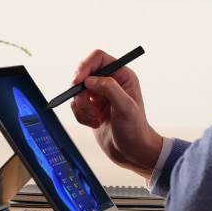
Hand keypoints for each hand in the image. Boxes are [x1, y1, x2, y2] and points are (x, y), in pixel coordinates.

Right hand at [70, 49, 162, 179]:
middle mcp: (110, 82)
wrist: (131, 152)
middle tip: (84, 104)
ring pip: (78, 90)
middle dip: (81, 91)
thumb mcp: (126, 107)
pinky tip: (93, 122)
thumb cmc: (136, 130)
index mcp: (122, 75)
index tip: (78, 80)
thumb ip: (110, 89)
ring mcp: (99, 94)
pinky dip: (80, 115)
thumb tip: (90, 79)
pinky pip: (76, 104)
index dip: (86, 66)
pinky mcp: (91, 107)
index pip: (99, 58)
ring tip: (94, 118)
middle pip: (84, 73)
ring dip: (82, 106)